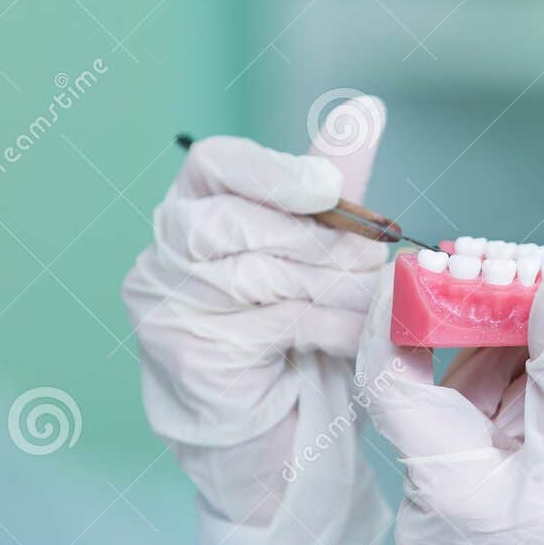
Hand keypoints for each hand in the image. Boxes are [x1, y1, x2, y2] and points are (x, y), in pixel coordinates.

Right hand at [122, 99, 392, 544]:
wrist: (278, 435)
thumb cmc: (298, 334)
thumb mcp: (323, 250)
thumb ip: (336, 184)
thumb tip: (365, 108)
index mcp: (198, 207)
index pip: (215, 163)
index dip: (273, 170)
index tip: (327, 186)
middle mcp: (168, 251)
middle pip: (238, 221)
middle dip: (322, 244)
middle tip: (375, 263)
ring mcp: (168, 305)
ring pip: (264, 274)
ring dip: (337, 289)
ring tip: (375, 304)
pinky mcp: (188, 353)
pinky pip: (274, 323)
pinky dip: (330, 327)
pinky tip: (357, 337)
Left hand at [358, 270, 543, 544]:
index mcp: (443, 487)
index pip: (387, 374)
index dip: (401, 309)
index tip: (430, 260)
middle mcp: (429, 505)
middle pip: (441, 387)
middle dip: (491, 328)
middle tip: (538, 280)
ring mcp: (452, 521)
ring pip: (473, 416)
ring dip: (521, 366)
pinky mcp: (479, 529)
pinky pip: (492, 450)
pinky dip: (528, 410)